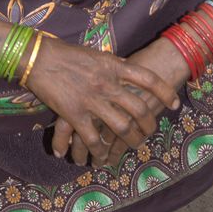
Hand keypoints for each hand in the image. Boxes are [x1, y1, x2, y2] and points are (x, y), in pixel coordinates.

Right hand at [25, 37, 179, 166]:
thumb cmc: (66, 53)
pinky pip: (93, 139)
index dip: (165, 92)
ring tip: (132, 146)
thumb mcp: (97, 55)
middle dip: (149, 125)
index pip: (148, 79)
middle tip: (151, 132)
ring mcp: (92, 100)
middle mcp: (107, 84)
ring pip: (122, 128)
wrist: (38, 57)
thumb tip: (129, 73)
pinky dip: (100, 152)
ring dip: (130, 141)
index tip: (174, 104)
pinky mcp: (75, 114)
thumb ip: (114, 66)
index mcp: (114, 66)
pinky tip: (101, 158)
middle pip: (139, 109)